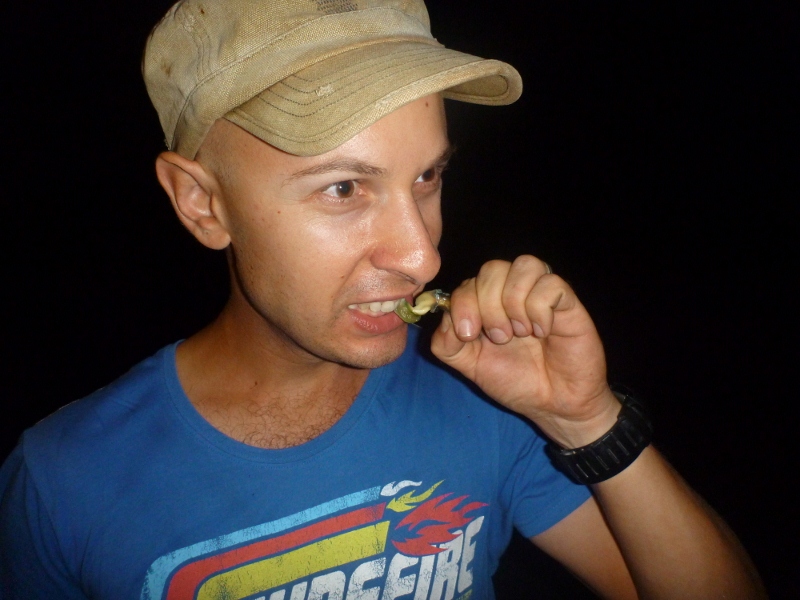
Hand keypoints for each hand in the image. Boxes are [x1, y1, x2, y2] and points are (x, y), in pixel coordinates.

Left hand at [430, 255, 619, 446]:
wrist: (554, 404)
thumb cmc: (515, 381)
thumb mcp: (469, 365)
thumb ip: (446, 344)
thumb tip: (446, 318)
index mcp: (488, 303)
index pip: (468, 282)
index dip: (463, 303)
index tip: (468, 334)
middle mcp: (514, 292)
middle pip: (493, 268)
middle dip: (487, 304)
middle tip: (499, 338)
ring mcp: (541, 293)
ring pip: (524, 264)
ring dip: (514, 301)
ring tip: (521, 332)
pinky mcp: (567, 302)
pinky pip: (551, 283)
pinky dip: (540, 309)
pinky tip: (543, 331)